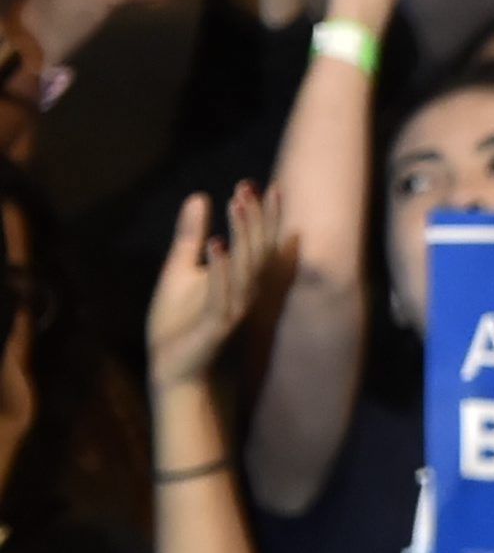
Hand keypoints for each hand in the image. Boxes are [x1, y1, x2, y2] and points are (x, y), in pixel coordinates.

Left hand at [146, 181, 282, 400]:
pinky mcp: (216, 324)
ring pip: (247, 265)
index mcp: (240, 277)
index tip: (258, 184)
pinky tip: (217, 244)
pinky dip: (222, 268)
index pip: (259, 240)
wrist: (171, 368)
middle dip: (255, 216)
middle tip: (247, 187)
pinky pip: (223, 292)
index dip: (263, 213)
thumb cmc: (177, 322)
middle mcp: (245, 290)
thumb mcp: (178, 270)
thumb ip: (189, 236)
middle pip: (258, 247)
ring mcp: (234, 307)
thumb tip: (199, 196)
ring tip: (236, 204)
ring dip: (243, 234)